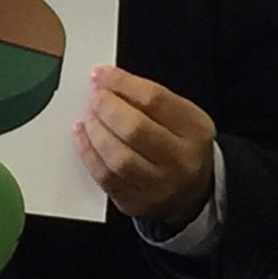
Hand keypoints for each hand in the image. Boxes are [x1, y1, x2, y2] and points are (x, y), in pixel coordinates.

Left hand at [73, 65, 215, 228]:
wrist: (193, 192)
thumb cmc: (179, 144)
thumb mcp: (180, 116)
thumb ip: (147, 97)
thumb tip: (106, 81)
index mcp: (195, 130)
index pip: (154, 100)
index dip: (121, 83)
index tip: (101, 74)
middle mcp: (181, 161)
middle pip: (135, 129)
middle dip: (106, 107)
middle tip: (94, 96)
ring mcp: (159, 187)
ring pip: (118, 156)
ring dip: (95, 130)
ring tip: (88, 115)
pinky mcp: (137, 203)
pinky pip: (105, 176)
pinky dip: (87, 152)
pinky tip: (82, 135)